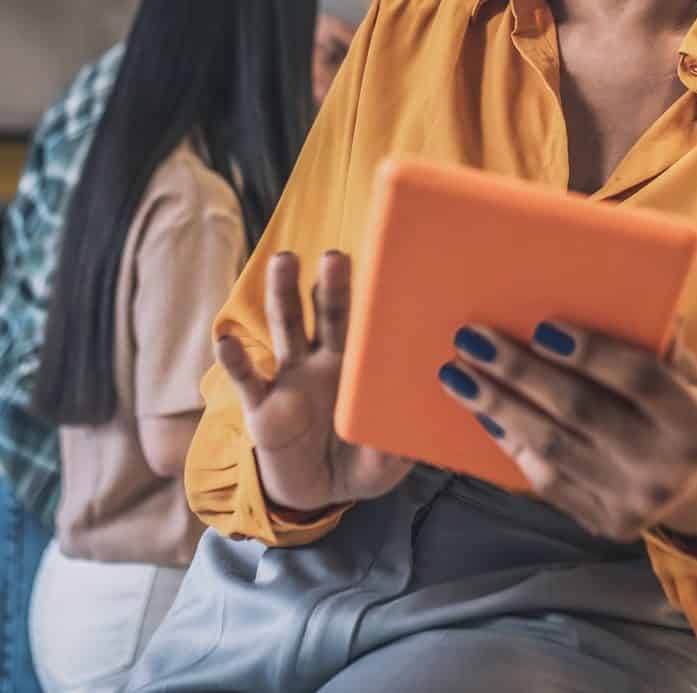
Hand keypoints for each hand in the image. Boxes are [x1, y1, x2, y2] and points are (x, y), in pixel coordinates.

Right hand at [217, 251, 411, 515]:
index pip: (367, 324)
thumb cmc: (360, 464)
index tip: (384, 267)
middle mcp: (323, 361)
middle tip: (336, 255)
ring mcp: (290, 379)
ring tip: (285, 262)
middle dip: (331, 284)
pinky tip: (226, 340)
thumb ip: (399, 446)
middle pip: (326, 313)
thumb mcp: (387, 462)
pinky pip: (246, 379)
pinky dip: (235, 359)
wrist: (316, 495)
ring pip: (287, 328)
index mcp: (359, 366)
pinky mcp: (261, 407)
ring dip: (284, 293)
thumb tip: (414, 432)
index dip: (374, 299)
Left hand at [439, 321, 696, 543]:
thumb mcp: (686, 374)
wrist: (696, 492)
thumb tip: (620, 290)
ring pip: (551, 446)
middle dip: (520, 372)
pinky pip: (545, 479)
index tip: (541, 326)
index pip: (639, 379)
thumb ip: (657, 340)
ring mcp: (631, 502)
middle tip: (472, 339)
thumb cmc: (678, 409)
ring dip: (497, 406)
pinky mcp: (601, 522)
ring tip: (456, 374)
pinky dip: (509, 442)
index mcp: (693, 422)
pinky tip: (481, 413)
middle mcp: (665, 468)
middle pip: (581, 411)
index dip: (591, 353)